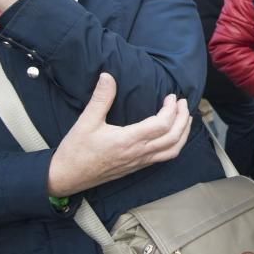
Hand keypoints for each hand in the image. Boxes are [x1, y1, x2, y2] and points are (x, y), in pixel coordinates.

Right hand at [47, 73, 191, 196]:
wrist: (67, 177)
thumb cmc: (76, 150)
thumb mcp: (86, 122)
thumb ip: (100, 99)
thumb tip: (107, 76)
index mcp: (128, 140)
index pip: (162, 125)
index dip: (172, 109)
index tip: (172, 96)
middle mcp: (139, 153)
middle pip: (174, 138)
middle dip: (183, 119)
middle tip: (184, 103)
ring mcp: (140, 162)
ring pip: (173, 150)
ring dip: (184, 133)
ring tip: (186, 118)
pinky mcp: (138, 167)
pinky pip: (165, 157)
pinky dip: (176, 144)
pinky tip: (174, 135)